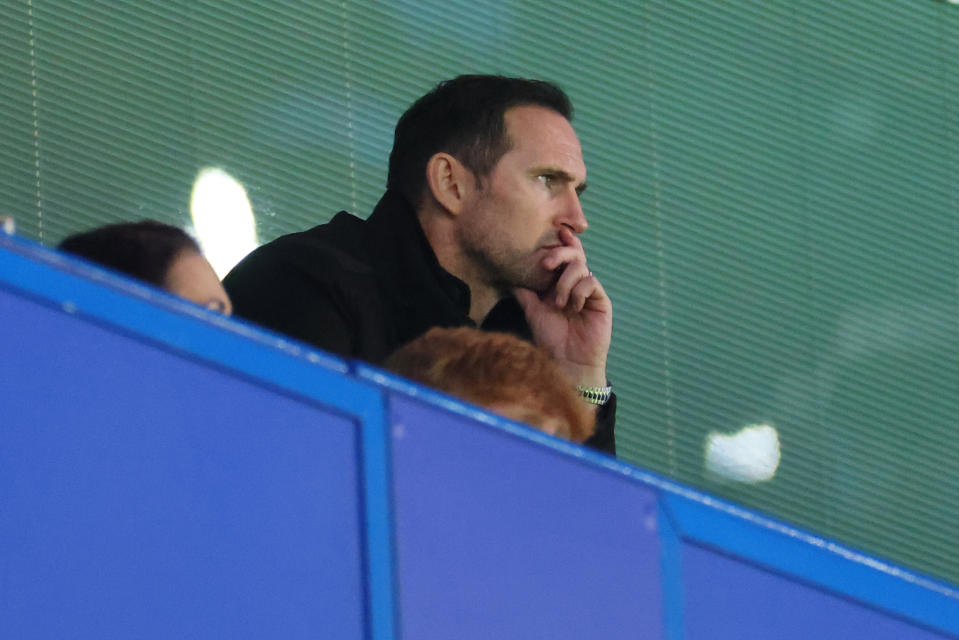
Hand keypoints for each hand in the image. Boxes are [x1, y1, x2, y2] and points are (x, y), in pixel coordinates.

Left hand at [514, 227, 611, 386]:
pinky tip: (573, 308)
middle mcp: (576, 285)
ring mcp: (590, 292)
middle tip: (547, 264)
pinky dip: (578, 291)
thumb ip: (525, 292)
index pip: (564, 257)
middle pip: (575, 255)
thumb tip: (510, 274)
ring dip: (565, 283)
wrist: (567, 363)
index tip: (555, 231)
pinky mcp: (602, 301)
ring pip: (581, 268)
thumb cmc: (550, 339)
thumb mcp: (533, 311)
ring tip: (558, 304)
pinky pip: (591, 282)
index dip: (561, 243)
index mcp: (561, 284)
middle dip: (560, 253)